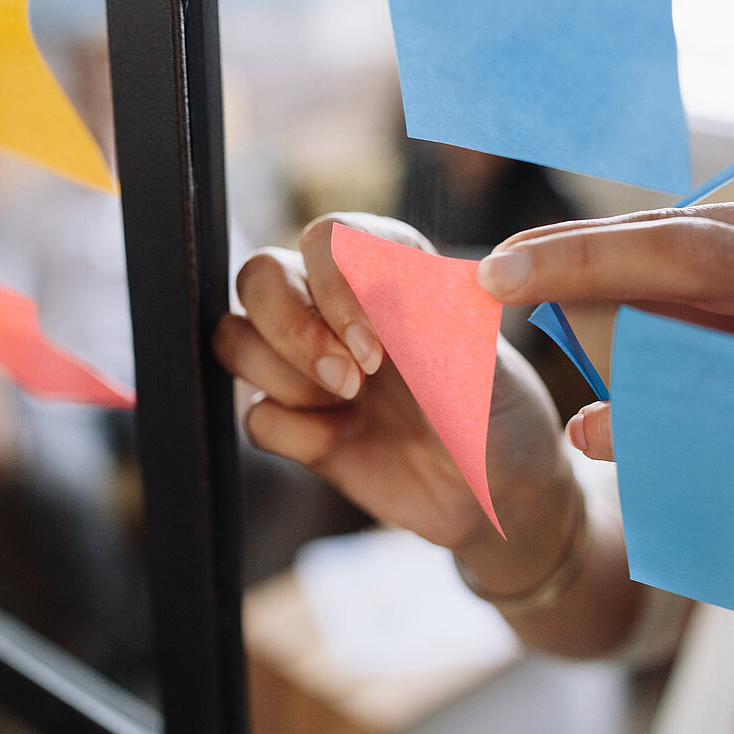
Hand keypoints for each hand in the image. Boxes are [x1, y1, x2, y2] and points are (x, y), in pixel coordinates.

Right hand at [213, 213, 595, 603]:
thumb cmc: (498, 416)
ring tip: (350, 405)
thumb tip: (377, 279)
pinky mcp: (296, 422)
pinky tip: (338, 442)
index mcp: (390, 272)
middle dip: (292, 328)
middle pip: (258, 277)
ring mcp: (311, 365)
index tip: (380, 347)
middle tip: (352, 381)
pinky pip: (253, 414)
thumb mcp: (479, 364)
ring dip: (286, 377)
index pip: (328, 238)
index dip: (336, 285)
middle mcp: (340, 309)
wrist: (496, 495)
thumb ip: (427, 318)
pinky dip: (292, 432)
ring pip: (236, 338)